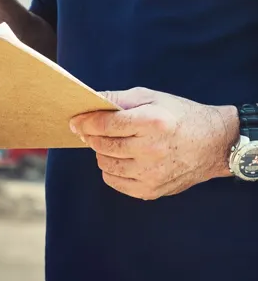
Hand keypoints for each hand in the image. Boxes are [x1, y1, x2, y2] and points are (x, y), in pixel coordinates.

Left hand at [70, 87, 238, 200]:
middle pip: (103, 145)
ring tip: (109, 143)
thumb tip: (89, 102)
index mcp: (152, 122)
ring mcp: (152, 173)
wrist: (213, 144)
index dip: (86, 122)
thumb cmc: (178, 115)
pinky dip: (111, 170)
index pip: (106, 124)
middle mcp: (152, 149)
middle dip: (91, 136)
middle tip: (89, 130)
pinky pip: (116, 182)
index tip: (75, 121)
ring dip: (101, 152)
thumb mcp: (151, 97)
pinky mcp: (152, 190)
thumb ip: (118, 98)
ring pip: (106, 164)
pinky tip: (119, 158)